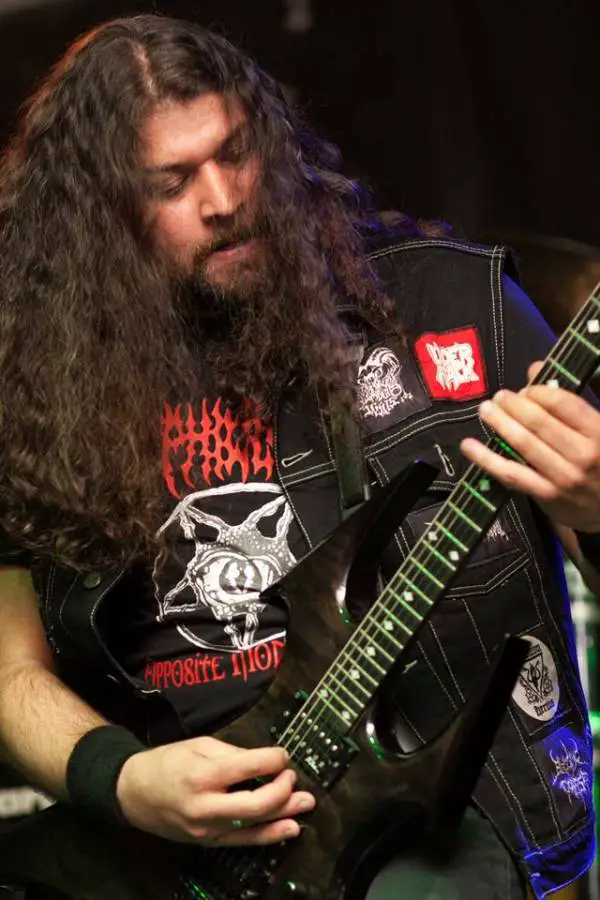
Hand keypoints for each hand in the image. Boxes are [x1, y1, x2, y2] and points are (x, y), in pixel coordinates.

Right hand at [116, 735, 314, 845]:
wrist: (132, 793)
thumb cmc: (166, 763)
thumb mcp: (198, 746)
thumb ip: (233, 754)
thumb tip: (264, 761)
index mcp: (202, 775)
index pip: (248, 767)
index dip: (273, 759)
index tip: (282, 754)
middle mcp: (205, 806)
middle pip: (256, 804)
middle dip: (283, 790)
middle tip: (292, 777)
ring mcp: (206, 830)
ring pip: (254, 827)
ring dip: (285, 816)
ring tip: (305, 805)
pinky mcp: (207, 843)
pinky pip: (243, 841)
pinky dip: (269, 835)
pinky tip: (288, 828)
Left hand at [460, 362, 599, 531]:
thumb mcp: (598, 429)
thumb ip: (569, 400)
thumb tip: (535, 368)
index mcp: (599, 432)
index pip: (562, 403)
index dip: (537, 391)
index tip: (524, 389)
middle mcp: (584, 454)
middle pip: (539, 422)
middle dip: (513, 405)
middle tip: (498, 397)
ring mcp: (564, 477)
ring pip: (523, 444)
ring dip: (499, 424)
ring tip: (485, 410)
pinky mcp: (546, 495)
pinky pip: (511, 473)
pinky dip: (486, 458)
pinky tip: (470, 446)